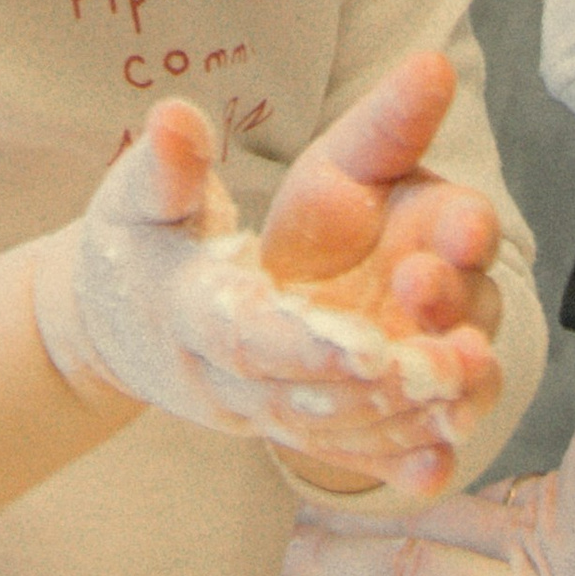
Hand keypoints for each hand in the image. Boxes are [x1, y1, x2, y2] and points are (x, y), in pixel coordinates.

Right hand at [32, 62, 501, 494]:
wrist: (107, 326)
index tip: (373, 346)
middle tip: (449, 365)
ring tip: (468, 385)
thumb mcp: (139, 196)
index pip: (246, 337)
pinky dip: (388, 458)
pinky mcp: (273, 428)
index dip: (308, 346)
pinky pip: (333, 452)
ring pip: (325, 430)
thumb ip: (168, 165)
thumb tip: (176, 117)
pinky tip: (445, 455)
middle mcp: (216, 377)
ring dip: (399, 418)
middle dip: (375, 388)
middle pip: (299, 396)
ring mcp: (246, 411)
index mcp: (184, 310)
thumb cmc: (134, 244)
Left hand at [283, 326, 574, 575]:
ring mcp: (565, 523)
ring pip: (436, 515)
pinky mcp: (572, 468)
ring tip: (268, 475)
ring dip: (366, 500)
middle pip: (426, 564)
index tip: (274, 553)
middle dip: (343, 552)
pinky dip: (411, 464)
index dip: (351, 570)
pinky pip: (462, 468)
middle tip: (241, 525)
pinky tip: (351, 443)